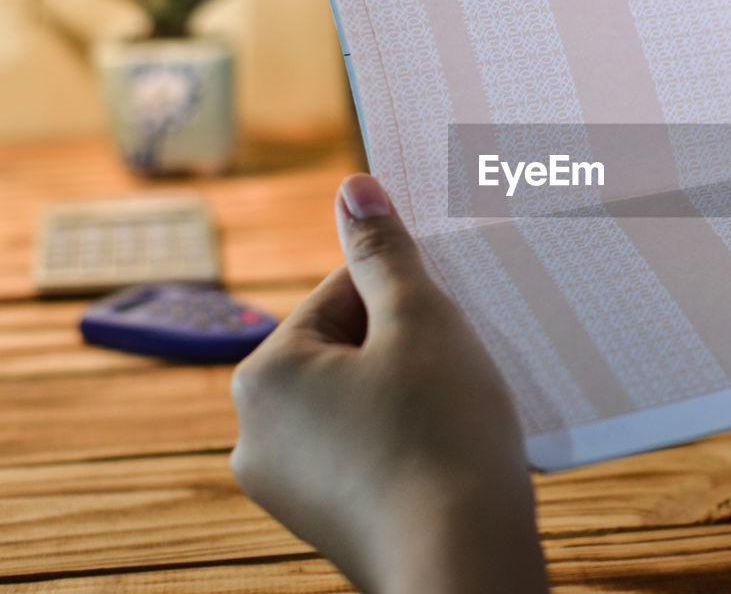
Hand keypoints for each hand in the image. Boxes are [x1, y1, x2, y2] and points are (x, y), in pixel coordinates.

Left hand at [230, 174, 546, 593]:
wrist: (463, 565)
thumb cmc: (443, 435)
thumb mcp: (421, 322)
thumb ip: (384, 251)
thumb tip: (352, 188)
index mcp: (265, 373)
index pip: (340, 293)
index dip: (406, 296)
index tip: (450, 313)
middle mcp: (255, 432)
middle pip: (345, 348)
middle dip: (405, 346)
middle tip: (458, 364)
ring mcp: (286, 486)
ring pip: (356, 400)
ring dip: (407, 391)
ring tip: (455, 411)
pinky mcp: (323, 521)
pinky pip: (362, 451)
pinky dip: (403, 440)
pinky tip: (443, 450)